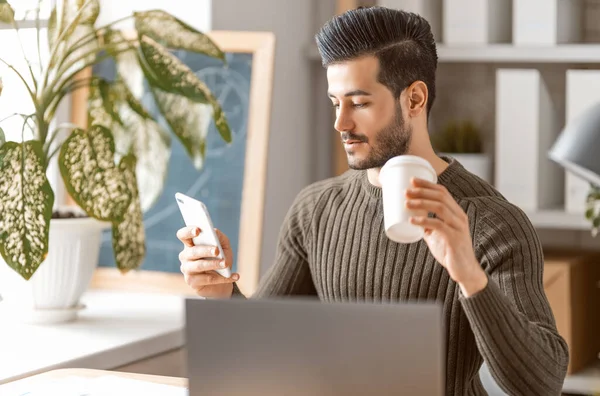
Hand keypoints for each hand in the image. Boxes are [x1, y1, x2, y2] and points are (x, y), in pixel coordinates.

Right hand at [177, 226, 238, 298]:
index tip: (198, 230)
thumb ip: (219, 237)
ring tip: (225, 264)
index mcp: (191, 244)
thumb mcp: (223, 246)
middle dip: (205, 250)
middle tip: (217, 250)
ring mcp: (187, 269)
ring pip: (199, 266)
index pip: (183, 235)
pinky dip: (222, 278)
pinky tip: (233, 276)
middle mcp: (185, 256)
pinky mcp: (192, 282)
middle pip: (192, 251)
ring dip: (214, 264)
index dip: (188, 232)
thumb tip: (214, 232)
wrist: (223, 280)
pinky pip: (207, 279)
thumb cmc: (220, 259)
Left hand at [405, 178, 486, 296]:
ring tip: (406, 203)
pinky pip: (438, 225)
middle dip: (422, 191)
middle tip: (406, 191)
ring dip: (421, 203)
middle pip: (441, 196)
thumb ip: (428, 227)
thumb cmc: (451, 252)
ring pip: (440, 208)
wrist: (465, 271)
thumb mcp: (438, 236)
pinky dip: (424, 221)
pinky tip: (412, 220)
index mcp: (456, 213)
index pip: (443, 192)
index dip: (428, 184)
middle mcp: (459, 217)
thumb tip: (414, 221)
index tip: (412, 180)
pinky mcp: (455, 238)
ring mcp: (458, 227)